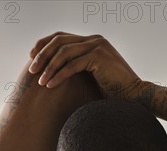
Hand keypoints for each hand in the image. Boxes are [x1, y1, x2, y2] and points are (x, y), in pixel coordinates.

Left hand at [28, 31, 145, 100]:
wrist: (135, 97)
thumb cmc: (115, 92)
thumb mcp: (93, 76)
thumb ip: (78, 67)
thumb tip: (56, 71)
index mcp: (93, 41)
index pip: (62, 37)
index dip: (44, 45)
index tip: (32, 58)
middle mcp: (95, 40)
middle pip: (60, 41)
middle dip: (42, 55)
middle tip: (31, 69)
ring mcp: (98, 46)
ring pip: (64, 52)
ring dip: (48, 66)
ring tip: (38, 80)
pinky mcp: (99, 57)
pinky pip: (72, 65)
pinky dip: (59, 75)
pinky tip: (49, 85)